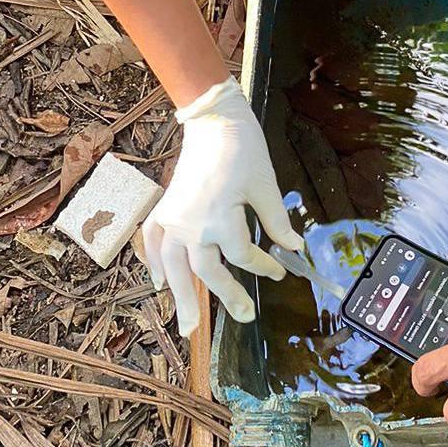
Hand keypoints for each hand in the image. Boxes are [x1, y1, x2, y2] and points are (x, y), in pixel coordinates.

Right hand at [142, 78, 304, 335]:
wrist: (212, 120)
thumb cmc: (243, 148)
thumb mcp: (265, 184)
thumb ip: (276, 220)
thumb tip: (294, 248)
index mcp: (221, 218)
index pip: (243, 255)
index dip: (263, 267)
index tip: (280, 273)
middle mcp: (192, 225)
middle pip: (207, 272)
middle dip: (227, 297)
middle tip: (245, 318)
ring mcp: (173, 218)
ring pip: (174, 266)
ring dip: (181, 296)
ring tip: (187, 326)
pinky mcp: (164, 208)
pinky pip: (153, 241)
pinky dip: (153, 262)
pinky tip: (158, 282)